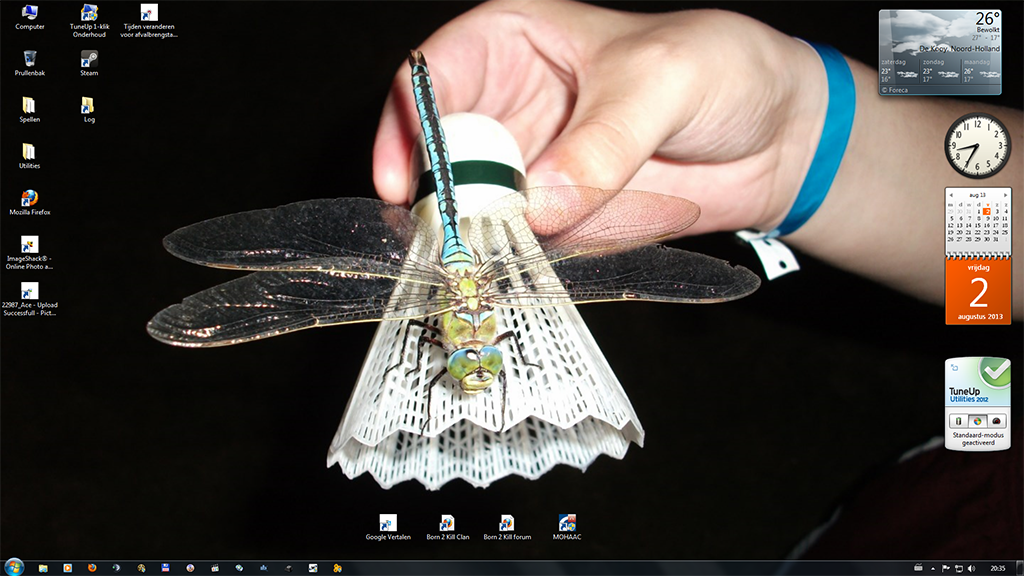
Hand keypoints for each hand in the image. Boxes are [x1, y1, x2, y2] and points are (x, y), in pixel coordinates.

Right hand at [373, 0, 828, 236]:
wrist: (776, 138)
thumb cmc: (721, 71)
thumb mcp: (663, 82)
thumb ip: (604, 140)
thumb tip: (540, 204)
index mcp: (514, 41)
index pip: (434, 74)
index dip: (410, 123)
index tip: (407, 180)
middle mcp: (509, 106)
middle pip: (441, 153)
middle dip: (437, 197)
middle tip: (447, 241)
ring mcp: (530, 169)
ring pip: (473, 209)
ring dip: (472, 243)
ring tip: (478, 272)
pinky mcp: (557, 219)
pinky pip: (519, 246)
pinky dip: (515, 268)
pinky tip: (518, 282)